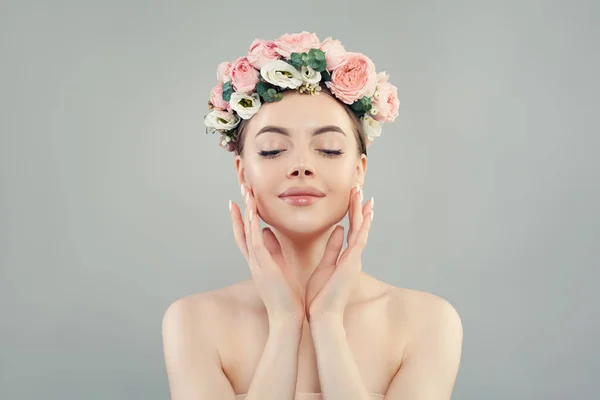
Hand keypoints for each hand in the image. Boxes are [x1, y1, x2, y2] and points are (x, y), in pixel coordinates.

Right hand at [230, 186, 304, 324]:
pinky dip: (251, 225)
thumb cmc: (287, 296)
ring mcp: (256, 263)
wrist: (288, 318)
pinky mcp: (263, 267)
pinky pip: (254, 241)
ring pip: (246, 232)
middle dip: (241, 209)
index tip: (239, 200)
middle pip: (242, 229)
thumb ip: (273, 249)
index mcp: (259, 261)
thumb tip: (268, 231)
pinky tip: (251, 211)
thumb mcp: (279, 267)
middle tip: (241, 188)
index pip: (246, 234)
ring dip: (245, 211)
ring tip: (245, 193)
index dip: (241, 217)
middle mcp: (253, 260)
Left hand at [305, 185, 373, 321]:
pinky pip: (358, 241)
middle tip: (360, 188)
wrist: (322, 316)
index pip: (351, 229)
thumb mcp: (325, 266)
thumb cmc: (320, 296)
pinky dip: (363, 226)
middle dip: (358, 206)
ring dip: (361, 211)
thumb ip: (332, 248)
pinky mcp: (351, 264)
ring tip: (363, 194)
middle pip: (358, 226)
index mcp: (345, 257)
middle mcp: (352, 257)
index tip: (355, 196)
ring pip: (360, 230)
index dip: (353, 212)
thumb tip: (337, 228)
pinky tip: (366, 213)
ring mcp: (354, 260)